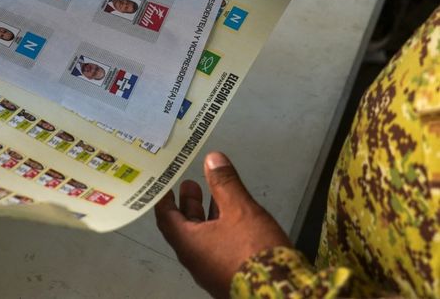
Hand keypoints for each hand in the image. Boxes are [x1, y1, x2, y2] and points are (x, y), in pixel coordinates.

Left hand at [155, 152, 291, 298]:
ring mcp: (211, 271)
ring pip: (202, 238)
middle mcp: (195, 260)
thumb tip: (212, 159)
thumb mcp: (240, 210)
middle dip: (188, 204)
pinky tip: (233, 221)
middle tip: (191, 185)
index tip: (164, 184)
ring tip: (214, 197)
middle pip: (183, 228)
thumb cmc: (254, 252)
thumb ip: (225, 183)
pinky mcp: (228, 276)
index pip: (165, 217)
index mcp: (188, 244)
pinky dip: (218, 230)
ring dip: (205, 216)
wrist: (280, 293)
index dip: (164, 198)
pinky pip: (216, 249)